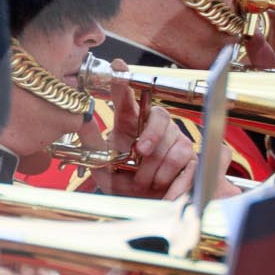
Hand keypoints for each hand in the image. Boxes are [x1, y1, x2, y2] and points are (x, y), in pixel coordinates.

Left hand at [100, 71, 197, 200]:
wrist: (150, 209)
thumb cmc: (127, 186)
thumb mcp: (105, 169)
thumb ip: (93, 146)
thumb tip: (81, 121)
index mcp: (130, 127)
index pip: (127, 101)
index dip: (123, 81)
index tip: (118, 65)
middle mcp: (155, 129)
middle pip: (159, 116)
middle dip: (151, 136)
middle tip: (140, 153)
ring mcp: (177, 141)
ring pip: (174, 146)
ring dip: (157, 170)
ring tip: (146, 183)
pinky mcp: (193, 160)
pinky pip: (188, 163)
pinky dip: (174, 182)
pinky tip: (166, 192)